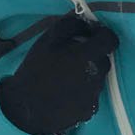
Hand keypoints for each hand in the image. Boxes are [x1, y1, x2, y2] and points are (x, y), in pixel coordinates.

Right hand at [0, 14, 118, 134]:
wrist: (24, 109)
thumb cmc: (35, 70)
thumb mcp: (47, 40)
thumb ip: (70, 26)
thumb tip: (87, 24)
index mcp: (88, 56)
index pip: (111, 40)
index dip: (103, 35)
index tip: (92, 35)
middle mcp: (97, 75)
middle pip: (103, 59)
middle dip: (91, 56)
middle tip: (70, 58)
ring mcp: (95, 95)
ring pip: (98, 78)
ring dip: (87, 74)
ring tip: (64, 78)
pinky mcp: (90, 110)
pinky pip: (91, 96)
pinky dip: (82, 92)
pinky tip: (65, 94)